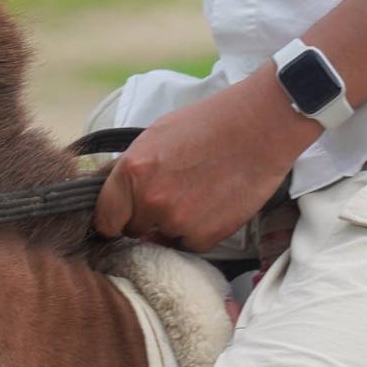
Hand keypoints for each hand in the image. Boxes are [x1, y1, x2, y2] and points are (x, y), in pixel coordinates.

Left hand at [91, 69, 313, 252]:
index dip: (114, 218)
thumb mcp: (156, 136)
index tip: (121, 218)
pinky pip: (191, 243)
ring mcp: (178, 221)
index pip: (105, 217)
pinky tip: (215, 204)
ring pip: (163, 237)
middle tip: (172, 196)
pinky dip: (200, 230)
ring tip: (199, 194)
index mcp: (132, 171)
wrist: (261, 126)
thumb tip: (118, 192)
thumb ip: (133, 168)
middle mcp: (150, 200)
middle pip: (133, 230)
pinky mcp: (206, 235)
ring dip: (174, 224)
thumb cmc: (210, 123)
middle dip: (146, 219)